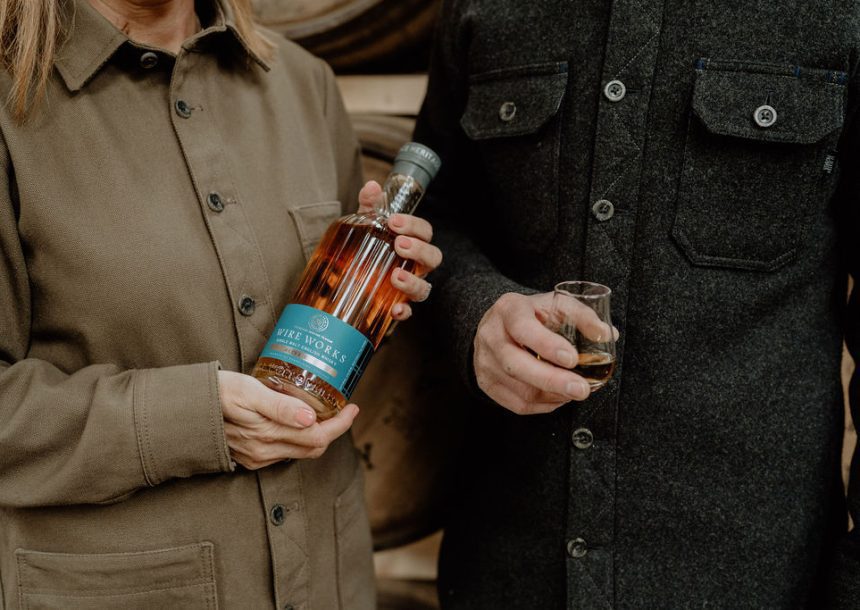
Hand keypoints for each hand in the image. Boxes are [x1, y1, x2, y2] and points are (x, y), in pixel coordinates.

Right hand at [218, 371, 358, 469]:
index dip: (341, 424)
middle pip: (314, 447)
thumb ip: (280, 405)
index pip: (318, 437)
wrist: (180, 411)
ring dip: (317, 435)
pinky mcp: (248, 457)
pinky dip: (298, 439)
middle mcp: (265, 452)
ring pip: (300, 452)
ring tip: (325, 412)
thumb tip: (311, 417)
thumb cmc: (215, 392)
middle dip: (334, 429)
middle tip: (343, 408)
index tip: (352, 406)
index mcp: (268, 435)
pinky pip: (284, 452)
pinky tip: (299, 421)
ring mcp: (256, 457)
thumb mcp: (247, 390)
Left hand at [358, 180, 441, 320]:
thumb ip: (370, 206)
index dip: (414, 226)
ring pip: (424, 288)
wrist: (349, 279)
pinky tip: (394, 310)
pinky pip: (408, 313)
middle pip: (433, 258)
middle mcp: (416, 266)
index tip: (393, 222)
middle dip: (419, 251)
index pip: (425, 232)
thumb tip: (372, 186)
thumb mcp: (367, 224)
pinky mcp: (397, 307)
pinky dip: (403, 312)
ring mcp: (409, 288)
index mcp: (413, 243)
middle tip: (399, 245)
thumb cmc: (366, 247)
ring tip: (396, 276)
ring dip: (413, 282)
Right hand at [473, 292, 614, 414]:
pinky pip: (518, 404)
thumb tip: (607, 335)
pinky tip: (560, 397)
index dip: (546, 345)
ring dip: (553, 395)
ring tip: (576, 391)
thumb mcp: (556, 304)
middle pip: (516, 365)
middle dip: (552, 380)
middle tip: (581, 389)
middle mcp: (491, 336)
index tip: (572, 358)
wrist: (498, 325)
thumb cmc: (533, 315)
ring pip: (520, 389)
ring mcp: (485, 362)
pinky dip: (544, 404)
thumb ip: (582, 316)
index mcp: (508, 310)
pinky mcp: (487, 383)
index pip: (523, 328)